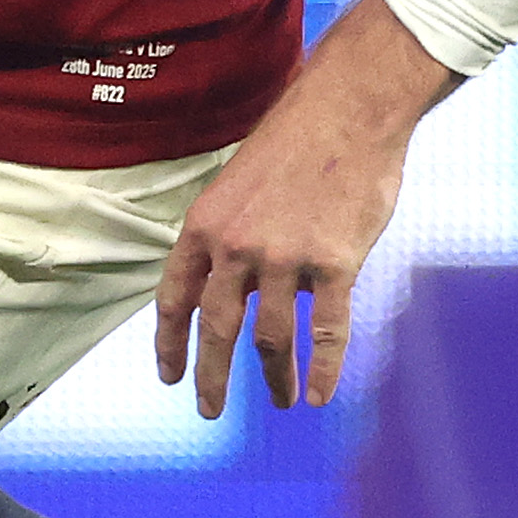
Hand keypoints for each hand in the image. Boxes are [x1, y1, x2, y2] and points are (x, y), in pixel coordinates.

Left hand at [152, 0, 460, 417]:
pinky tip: (320, 395)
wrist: (348, 106)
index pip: (174, 296)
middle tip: (208, 410)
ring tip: (280, 400)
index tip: (169, 376)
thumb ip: (232, 236)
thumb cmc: (298, 138)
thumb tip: (245, 287)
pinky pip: (327, 330)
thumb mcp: (239, 182)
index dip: (169, 341)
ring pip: (272, 338)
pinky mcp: (334, 263)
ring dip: (274, 378)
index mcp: (205, 224)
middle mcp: (236, 246)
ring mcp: (284, 257)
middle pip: (217, 329)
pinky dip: (325, 369)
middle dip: (210, 377)